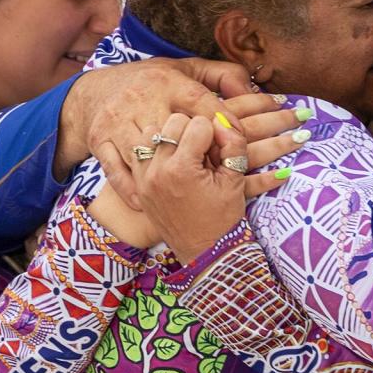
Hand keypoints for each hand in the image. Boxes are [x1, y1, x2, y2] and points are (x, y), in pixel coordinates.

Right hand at [57, 58, 294, 208]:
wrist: (97, 90)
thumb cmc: (154, 83)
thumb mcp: (190, 70)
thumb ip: (225, 77)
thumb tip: (255, 93)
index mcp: (166, 81)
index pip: (200, 102)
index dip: (224, 120)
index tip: (238, 137)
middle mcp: (140, 99)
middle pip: (176, 129)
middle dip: (199, 150)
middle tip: (215, 167)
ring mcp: (117, 122)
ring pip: (148, 152)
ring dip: (168, 173)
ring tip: (187, 190)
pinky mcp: (100, 141)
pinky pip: (115, 172)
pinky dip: (130, 191)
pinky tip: (146, 204)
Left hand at [89, 113, 291, 262]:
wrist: (203, 251)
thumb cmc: (223, 217)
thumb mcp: (235, 178)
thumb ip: (233, 143)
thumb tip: (221, 120)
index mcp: (182, 168)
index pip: (199, 123)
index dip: (216, 133)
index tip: (220, 151)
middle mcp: (157, 170)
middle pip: (174, 121)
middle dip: (193, 130)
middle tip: (204, 151)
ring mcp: (143, 177)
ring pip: (152, 131)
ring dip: (170, 137)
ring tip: (186, 154)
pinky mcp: (137, 184)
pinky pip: (139, 150)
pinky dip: (154, 150)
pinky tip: (170, 162)